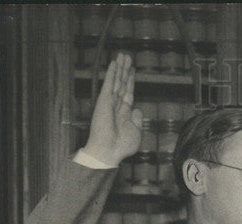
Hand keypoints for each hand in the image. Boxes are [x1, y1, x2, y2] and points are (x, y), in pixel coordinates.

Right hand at [82, 52, 142, 166]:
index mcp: (124, 113)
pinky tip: (114, 63)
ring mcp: (109, 102)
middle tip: (127, 57)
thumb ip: (137, 119)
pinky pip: (108, 83)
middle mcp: (116, 105)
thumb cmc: (122, 146)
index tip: (132, 70)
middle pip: (122, 83)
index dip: (130, 81)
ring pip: (116, 80)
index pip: (127, 92)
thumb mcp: (136, 131)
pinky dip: (111, 73)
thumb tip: (138, 108)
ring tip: (123, 55)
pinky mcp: (104, 101)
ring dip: (119, 67)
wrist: (109, 151)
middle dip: (125, 70)